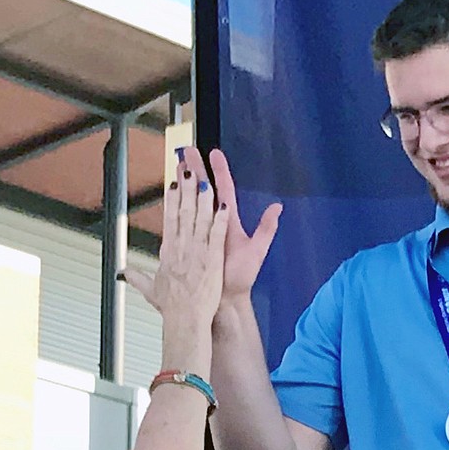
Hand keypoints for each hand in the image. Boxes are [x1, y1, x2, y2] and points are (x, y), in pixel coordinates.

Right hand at [122, 162, 227, 327]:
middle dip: (185, 188)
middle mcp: (181, 248)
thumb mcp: (151, 291)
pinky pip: (216, 234)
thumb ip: (138, 278)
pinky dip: (219, 219)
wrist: (185, 321)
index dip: (171, 199)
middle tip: (187, 167)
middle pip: (183, 212)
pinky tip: (222, 204)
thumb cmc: (172, 309)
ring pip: (200, 218)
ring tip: (204, 178)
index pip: (169, 219)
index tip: (172, 182)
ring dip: (202, 197)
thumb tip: (123, 273)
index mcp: (168, 253)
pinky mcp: (212, 260)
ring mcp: (197, 252)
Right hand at [181, 147, 281, 308]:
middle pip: (203, 189)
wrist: (225, 298)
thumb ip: (266, 228)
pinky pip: (182, 220)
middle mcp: (214, 222)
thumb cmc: (241, 277)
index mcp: (228, 220)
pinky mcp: (192, 241)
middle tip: (186, 151)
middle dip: (195, 169)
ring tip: (176, 165)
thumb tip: (277, 207)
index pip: (224, 189)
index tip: (214, 153)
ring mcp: (201, 230)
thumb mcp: (257, 250)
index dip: (219, 171)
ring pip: (191, 200)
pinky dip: (176, 205)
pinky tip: (170, 194)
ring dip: (184, 182)